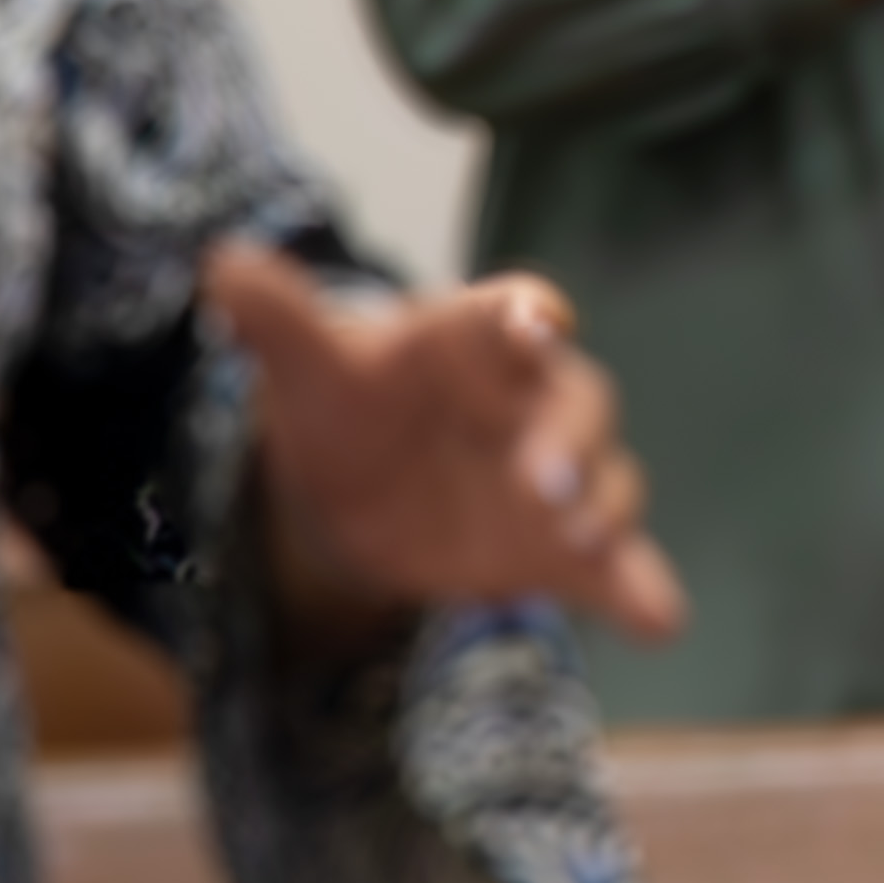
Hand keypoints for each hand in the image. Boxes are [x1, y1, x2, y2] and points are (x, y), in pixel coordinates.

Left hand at [203, 240, 685, 653]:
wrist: (364, 488)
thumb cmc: (351, 405)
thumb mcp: (311, 371)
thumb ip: (280, 320)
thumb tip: (220, 263)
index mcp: (479, 342)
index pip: (512, 315)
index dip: (528, 315)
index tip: (539, 323)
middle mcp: (536, 403)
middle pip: (577, 403)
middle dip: (572, 437)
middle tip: (547, 479)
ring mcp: (560, 476)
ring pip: (608, 478)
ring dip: (607, 504)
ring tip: (584, 536)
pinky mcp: (563, 547)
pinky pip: (617, 566)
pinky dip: (643, 589)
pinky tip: (663, 619)